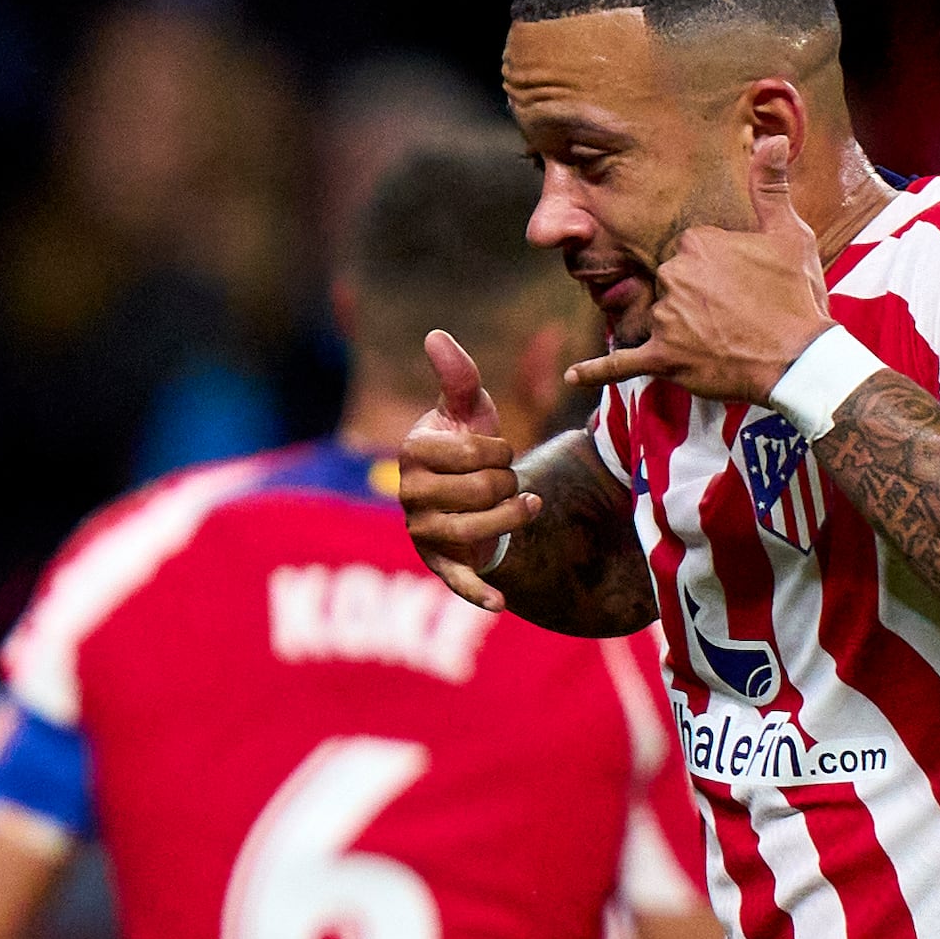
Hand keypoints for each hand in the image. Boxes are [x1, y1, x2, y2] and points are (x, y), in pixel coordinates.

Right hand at [397, 332, 536, 611]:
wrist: (469, 496)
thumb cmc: (467, 444)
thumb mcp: (466, 408)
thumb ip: (457, 375)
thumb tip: (435, 334)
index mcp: (414, 451)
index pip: (472, 453)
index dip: (500, 449)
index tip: (500, 449)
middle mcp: (410, 494)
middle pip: (481, 490)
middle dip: (509, 482)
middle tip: (510, 480)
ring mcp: (423, 531)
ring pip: (477, 528)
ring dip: (514, 516)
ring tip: (530, 506)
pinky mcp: (440, 564)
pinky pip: (456, 581)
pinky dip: (477, 593)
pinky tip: (500, 604)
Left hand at [564, 130, 837, 411]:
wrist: (800, 360)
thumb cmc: (795, 295)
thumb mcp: (788, 234)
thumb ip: (771, 185)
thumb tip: (775, 137)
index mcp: (696, 241)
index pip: (688, 250)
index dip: (714, 268)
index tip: (739, 282)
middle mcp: (673, 275)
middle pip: (669, 282)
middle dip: (695, 297)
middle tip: (735, 313)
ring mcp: (665, 318)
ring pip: (659, 317)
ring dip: (680, 329)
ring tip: (722, 341)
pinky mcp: (663, 358)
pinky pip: (620, 363)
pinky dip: (595, 371)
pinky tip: (573, 376)